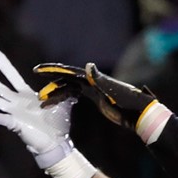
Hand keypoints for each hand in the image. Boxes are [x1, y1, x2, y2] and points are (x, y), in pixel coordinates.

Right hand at [0, 50, 76, 168]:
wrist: (55, 142)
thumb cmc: (57, 123)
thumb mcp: (64, 103)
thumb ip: (66, 91)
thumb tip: (75, 81)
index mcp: (26, 95)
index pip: (12, 77)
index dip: (4, 66)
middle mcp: (16, 102)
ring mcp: (13, 113)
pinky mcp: (15, 125)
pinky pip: (1, 119)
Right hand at [33, 62, 155, 128]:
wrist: (139, 112)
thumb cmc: (128, 100)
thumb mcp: (112, 90)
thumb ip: (99, 79)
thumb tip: (88, 65)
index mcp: (93, 77)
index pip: (69, 72)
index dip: (53, 70)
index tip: (38, 70)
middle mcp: (91, 81)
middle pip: (66, 81)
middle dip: (51, 86)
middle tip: (39, 95)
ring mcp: (92, 89)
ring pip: (69, 89)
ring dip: (56, 94)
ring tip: (43, 103)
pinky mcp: (95, 98)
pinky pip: (75, 96)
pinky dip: (64, 98)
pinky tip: (55, 103)